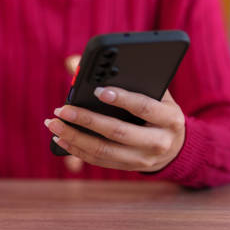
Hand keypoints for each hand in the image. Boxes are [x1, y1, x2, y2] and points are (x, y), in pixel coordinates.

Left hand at [45, 87, 185, 171]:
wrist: (175, 146)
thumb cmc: (157, 110)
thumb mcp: (154, 92)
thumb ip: (127, 77)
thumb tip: (81, 61)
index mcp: (170, 118)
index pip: (144, 107)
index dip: (121, 98)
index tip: (97, 90)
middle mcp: (159, 142)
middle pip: (118, 131)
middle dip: (87, 120)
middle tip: (62, 109)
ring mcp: (143, 159)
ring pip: (104, 150)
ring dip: (74, 137)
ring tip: (54, 124)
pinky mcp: (128, 168)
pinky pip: (99, 160)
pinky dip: (76, 149)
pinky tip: (61, 138)